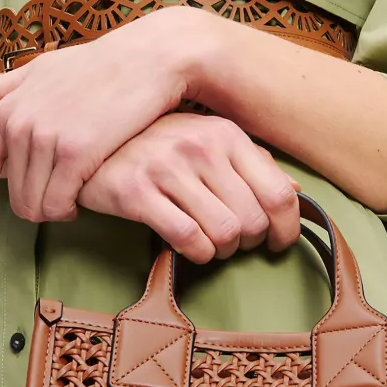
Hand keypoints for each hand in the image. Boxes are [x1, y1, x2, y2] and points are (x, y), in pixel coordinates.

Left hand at [0, 7, 223, 252]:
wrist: (148, 57)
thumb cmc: (98, 64)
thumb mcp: (40, 70)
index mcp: (5, 112)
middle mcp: (18, 126)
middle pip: (14, 201)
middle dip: (37, 208)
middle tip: (63, 197)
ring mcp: (46, 139)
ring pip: (37, 206)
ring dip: (57, 209)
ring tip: (77, 194)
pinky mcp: (77, 152)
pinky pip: (60, 203)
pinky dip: (71, 208)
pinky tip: (85, 197)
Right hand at [77, 113, 301, 262]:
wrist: (90, 139)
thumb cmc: (156, 144)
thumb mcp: (206, 140)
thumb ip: (251, 162)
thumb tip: (296, 191)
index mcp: (225, 133)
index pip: (279, 191)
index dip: (286, 228)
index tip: (278, 244)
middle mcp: (200, 146)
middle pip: (253, 220)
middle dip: (250, 243)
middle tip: (236, 245)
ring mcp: (167, 168)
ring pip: (224, 233)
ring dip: (223, 251)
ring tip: (212, 246)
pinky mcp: (136, 192)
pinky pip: (188, 239)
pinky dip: (198, 254)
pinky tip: (192, 248)